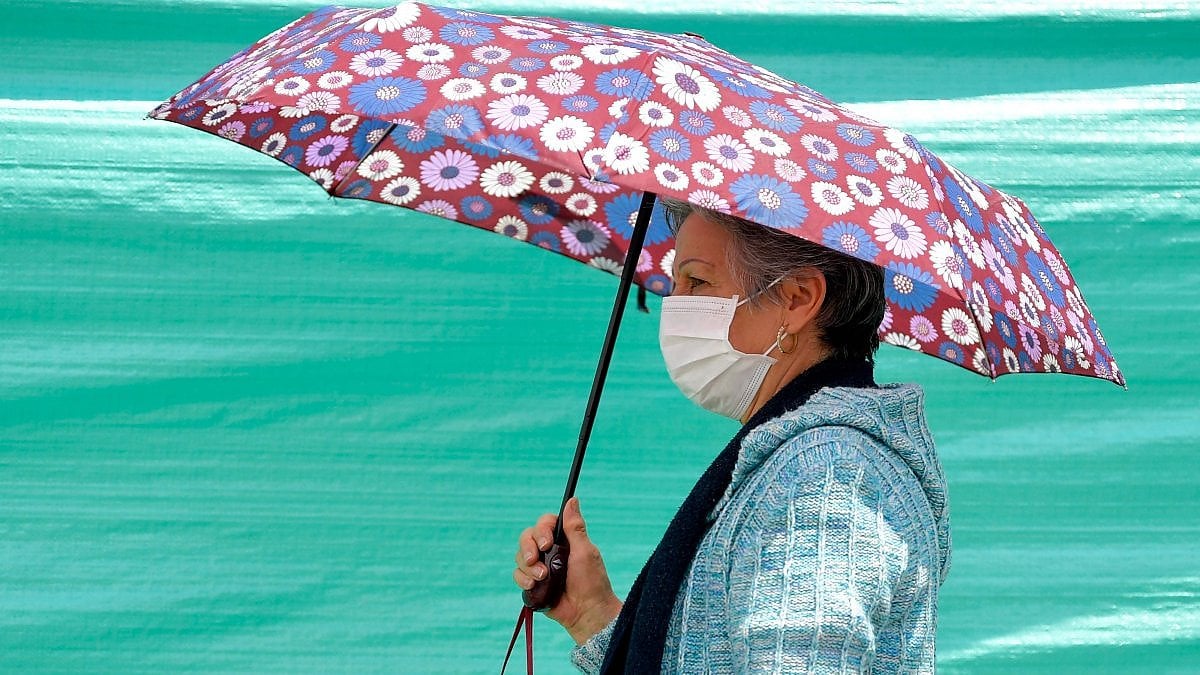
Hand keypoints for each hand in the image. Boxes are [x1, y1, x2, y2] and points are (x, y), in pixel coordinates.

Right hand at [513, 497, 622, 644]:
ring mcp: (540, 567)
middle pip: (527, 537)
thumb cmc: (591, 582)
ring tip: (542, 579)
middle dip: (528, 548)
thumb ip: (575, 527)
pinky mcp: (533, 583)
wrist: (586, 612)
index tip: (547, 543)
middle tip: (536, 560)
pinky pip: (518, 574)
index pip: (544, 524)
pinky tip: (533, 586)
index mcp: (564, 540)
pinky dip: (523, 579)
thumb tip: (573, 500)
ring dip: (528, 567)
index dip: (541, 531)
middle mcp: (550, 551)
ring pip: (520, 556)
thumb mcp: (585, 551)